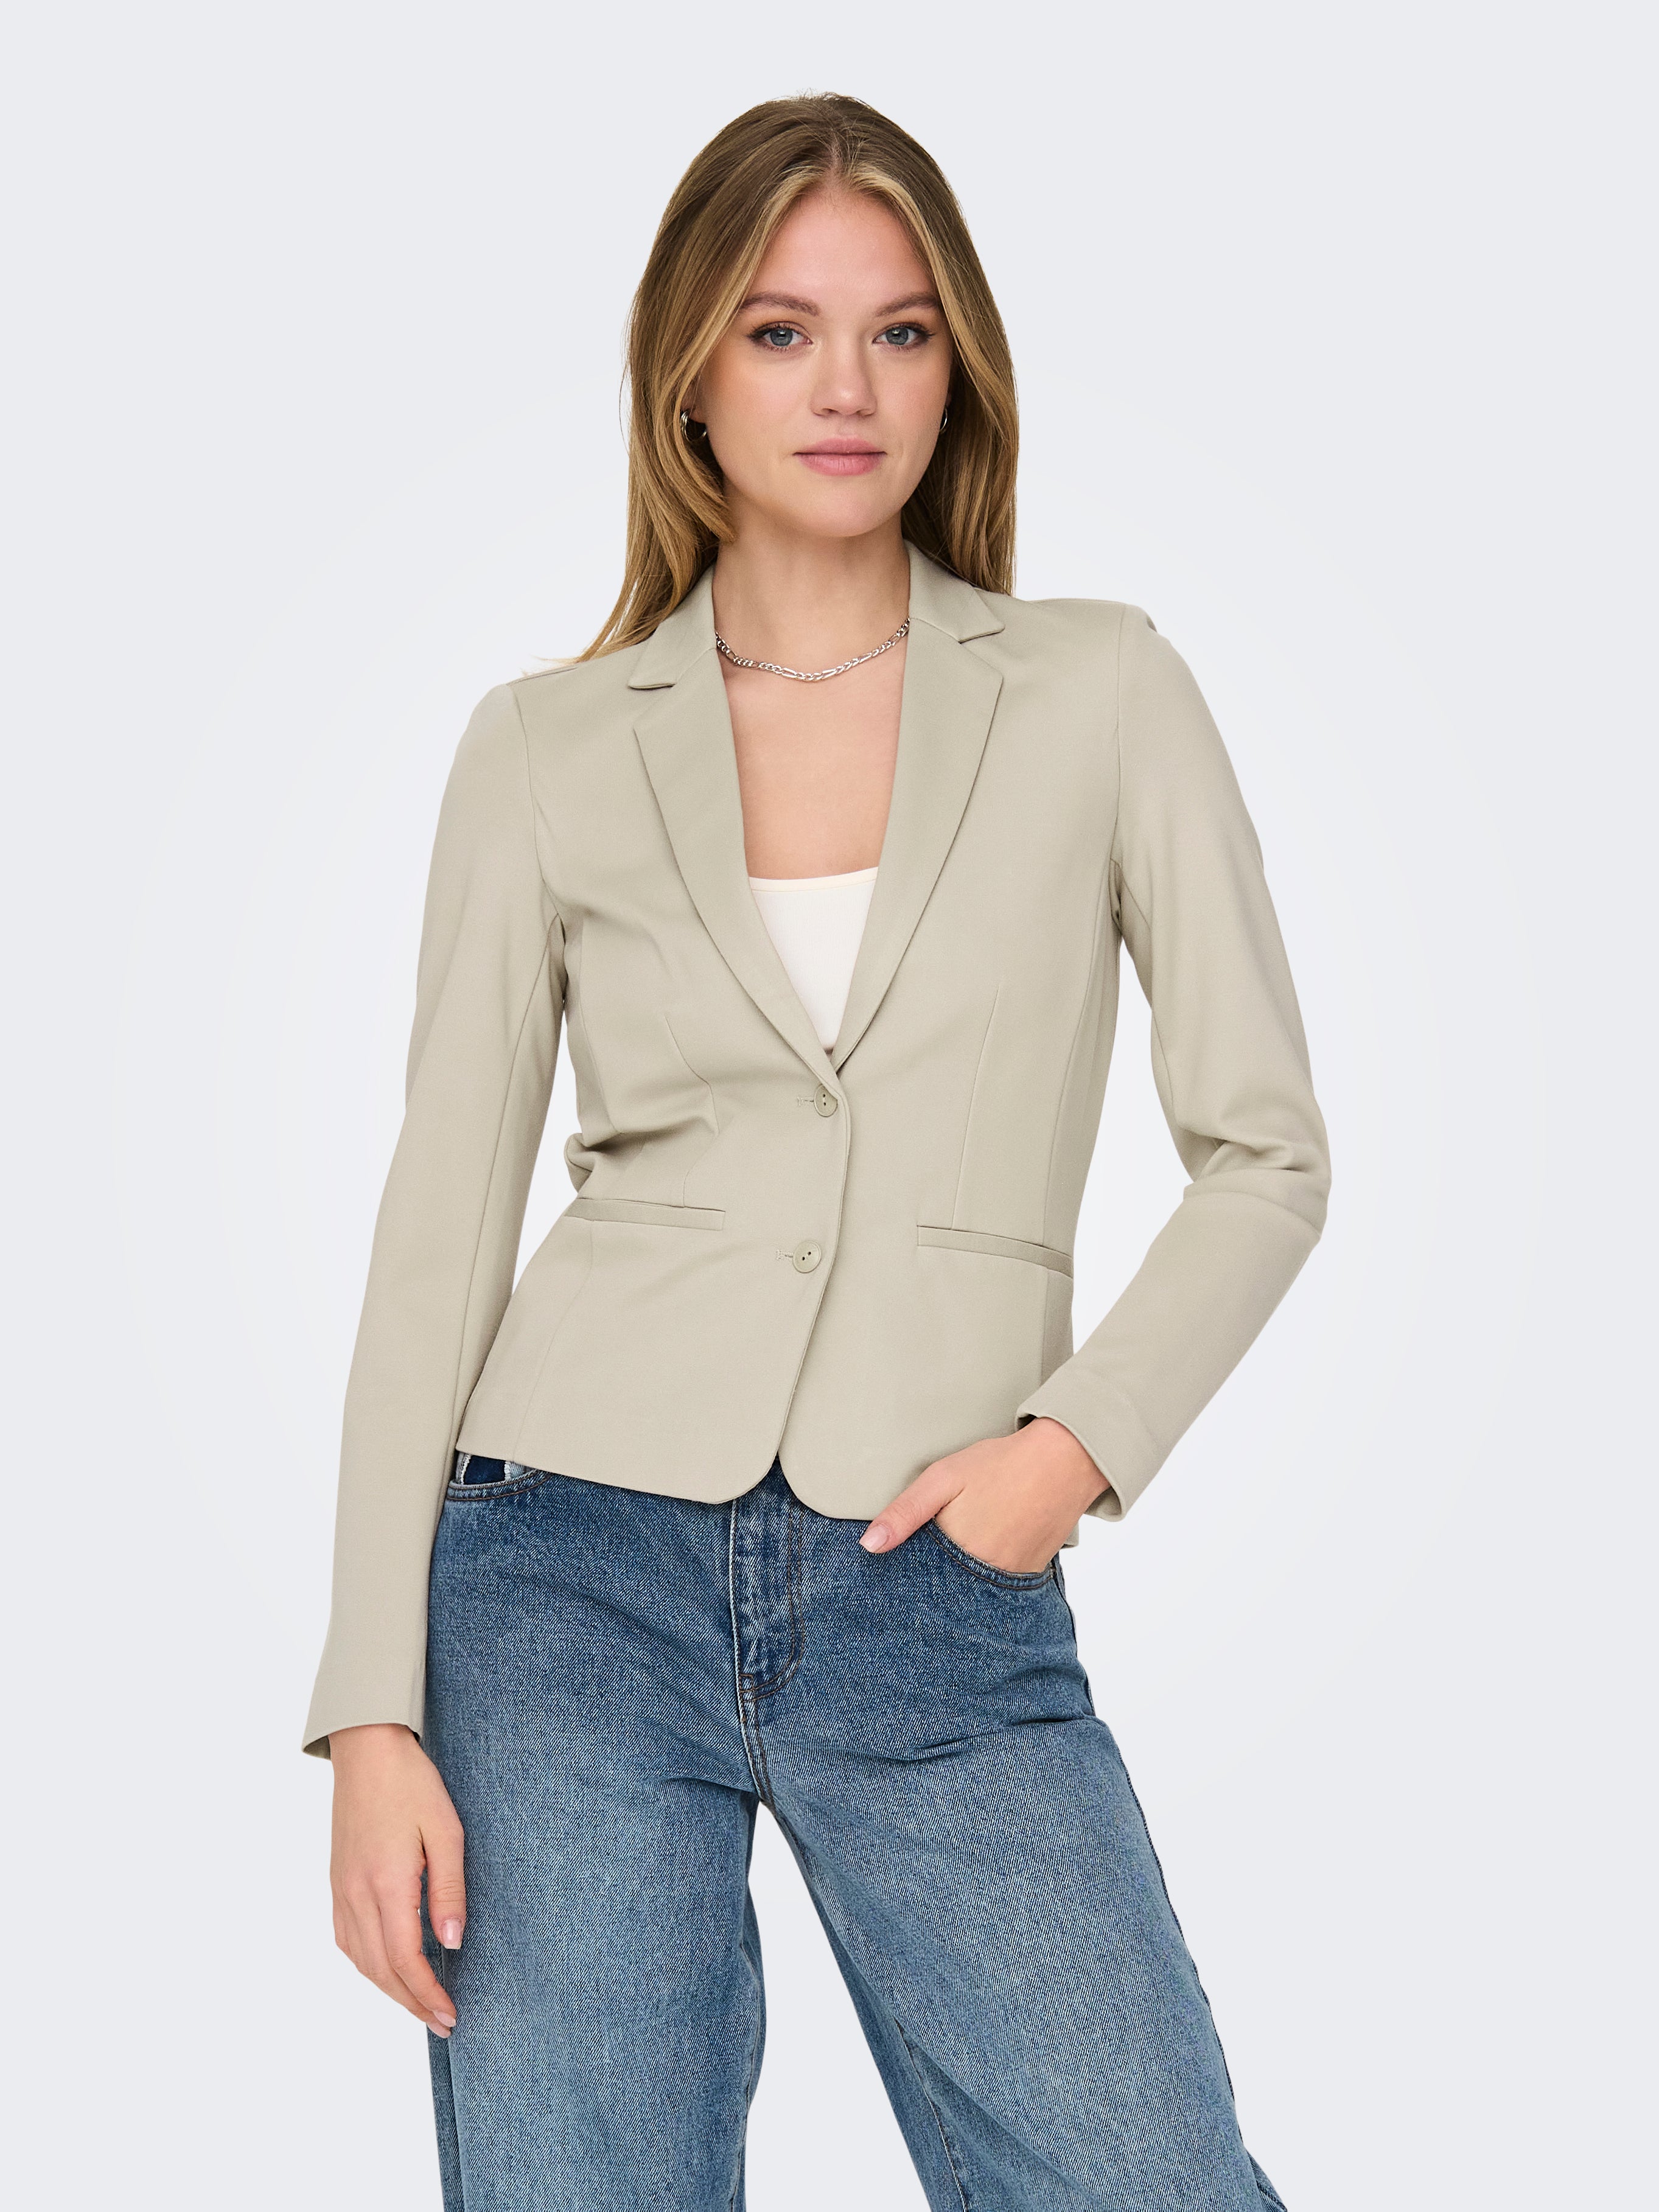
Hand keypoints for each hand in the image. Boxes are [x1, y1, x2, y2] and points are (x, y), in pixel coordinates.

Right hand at [330, 1722, 465, 2037]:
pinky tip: (387, 1968)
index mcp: (386, 1883)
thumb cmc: (411, 1785)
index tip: (450, 2015)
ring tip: (419, 2004)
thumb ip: (448, 1890)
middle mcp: (356, 1894)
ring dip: (389, 1989)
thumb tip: (453, 1942)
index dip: (427, 1994)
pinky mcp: (336, 1882)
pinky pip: (347, 1940)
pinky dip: (368, 1965)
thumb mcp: (445, 1832)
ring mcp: (341, 1890)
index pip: (405, 1959)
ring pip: (360, 1960)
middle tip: (441, 2023)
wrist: (366, 1751)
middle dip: (411, 2003)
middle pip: (380, 1970)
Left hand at [860, 1419, 1110, 1573]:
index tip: (893, 1573)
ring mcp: (1011, 1579)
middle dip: (933, 1582)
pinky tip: (984, 1551)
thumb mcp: (942, 1479)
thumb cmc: (999, 1465)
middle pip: (946, 1591)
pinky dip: (987, 1575)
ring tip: (959, 1552)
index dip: (905, 1577)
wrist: (1064, 1461)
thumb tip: (869, 1546)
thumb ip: (904, 1513)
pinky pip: (999, 1586)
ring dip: (960, 1580)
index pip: (919, 1582)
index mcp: (957, 1553)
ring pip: (972, 1591)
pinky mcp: (1030, 1575)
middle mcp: (985, 1576)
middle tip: (933, 1556)